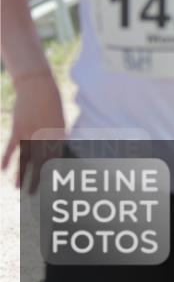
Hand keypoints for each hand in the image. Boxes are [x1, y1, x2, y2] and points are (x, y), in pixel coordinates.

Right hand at [2, 74, 64, 191]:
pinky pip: (11, 148)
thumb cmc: (51, 103)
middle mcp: (45, 137)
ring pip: (24, 159)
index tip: (52, 187)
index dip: (53, 174)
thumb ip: (59, 136)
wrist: (38, 87)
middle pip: (40, 163)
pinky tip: (3, 170)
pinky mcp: (18, 128)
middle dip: (36, 180)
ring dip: (20, 174)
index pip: (57, 159)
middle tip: (32, 194)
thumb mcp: (60, 120)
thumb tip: (60, 150)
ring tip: (17, 188)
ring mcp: (31, 133)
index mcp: (60, 135)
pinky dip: (7, 159)